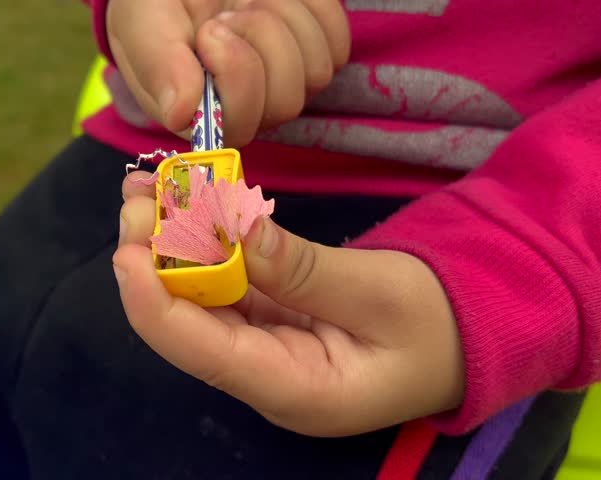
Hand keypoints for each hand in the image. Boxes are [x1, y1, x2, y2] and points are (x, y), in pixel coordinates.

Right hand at [106, 0, 350, 146]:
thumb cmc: (155, 6)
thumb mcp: (142, 26)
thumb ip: (157, 66)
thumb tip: (180, 113)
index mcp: (202, 118)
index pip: (241, 127)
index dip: (236, 76)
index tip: (207, 30)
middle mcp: (248, 110)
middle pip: (286, 103)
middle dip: (260, 41)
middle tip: (228, 12)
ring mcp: (285, 83)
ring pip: (317, 72)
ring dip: (283, 19)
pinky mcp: (315, 52)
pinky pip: (336, 41)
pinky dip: (309, 7)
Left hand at [114, 174, 464, 436]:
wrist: (472, 331)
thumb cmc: (441, 321)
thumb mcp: (379, 291)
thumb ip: (300, 267)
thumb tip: (230, 226)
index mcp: (295, 390)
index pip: (206, 354)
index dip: (155, 303)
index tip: (128, 249)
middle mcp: (267, 377)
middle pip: (190, 325)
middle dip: (154, 263)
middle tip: (137, 197)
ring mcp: (266, 349)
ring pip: (200, 300)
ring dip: (170, 247)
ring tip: (145, 189)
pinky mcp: (271, 320)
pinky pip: (224, 284)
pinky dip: (203, 245)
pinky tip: (182, 204)